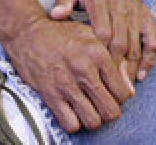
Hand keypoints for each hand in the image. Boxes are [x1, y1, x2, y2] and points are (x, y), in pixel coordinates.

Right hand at [2, 14, 134, 132]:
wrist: (27, 32)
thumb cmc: (59, 33)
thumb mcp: (90, 36)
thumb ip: (112, 59)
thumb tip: (128, 88)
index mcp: (98, 54)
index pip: (123, 92)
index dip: (120, 98)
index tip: (111, 94)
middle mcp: (84, 70)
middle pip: (111, 111)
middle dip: (108, 112)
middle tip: (101, 105)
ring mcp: (67, 84)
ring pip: (93, 121)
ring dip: (92, 120)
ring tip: (88, 110)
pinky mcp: (50, 94)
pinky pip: (71, 124)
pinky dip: (74, 123)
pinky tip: (71, 112)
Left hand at [50, 0, 155, 83]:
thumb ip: (62, 1)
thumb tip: (56, 15)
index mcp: (100, 0)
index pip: (103, 31)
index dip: (100, 52)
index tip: (94, 71)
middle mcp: (121, 6)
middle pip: (121, 41)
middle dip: (115, 66)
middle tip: (108, 86)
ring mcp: (135, 12)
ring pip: (136, 44)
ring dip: (131, 67)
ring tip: (122, 87)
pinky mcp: (146, 16)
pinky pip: (151, 39)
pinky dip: (149, 58)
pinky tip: (140, 75)